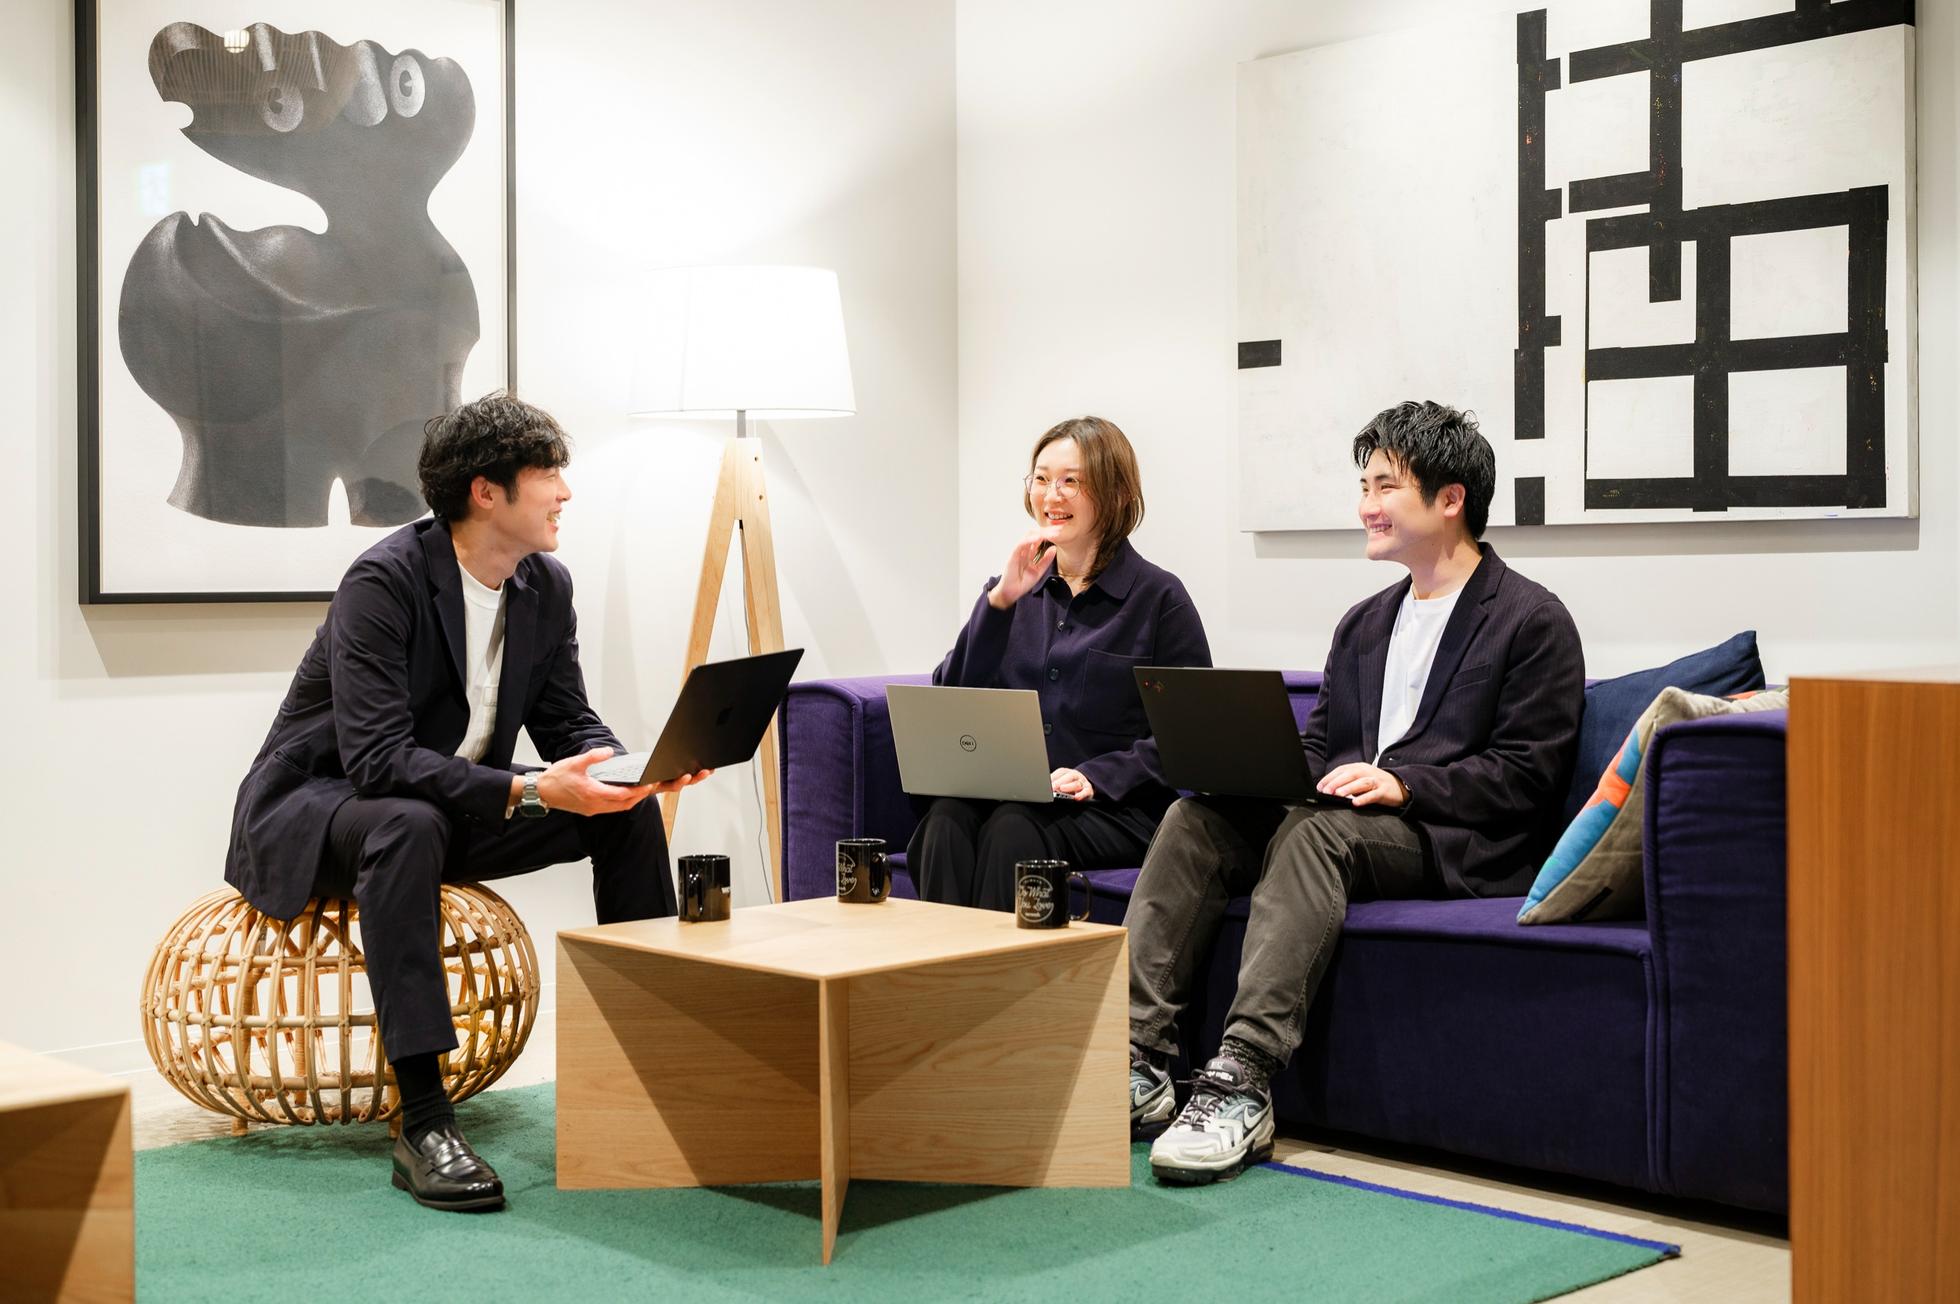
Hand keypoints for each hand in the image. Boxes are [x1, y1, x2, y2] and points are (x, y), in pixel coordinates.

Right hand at [532, 748, 710, 815]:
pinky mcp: (594, 809)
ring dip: (639, 797)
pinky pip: (616, 807)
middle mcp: (599, 805)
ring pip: (624, 806)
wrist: (540, 793)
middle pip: (629, 802)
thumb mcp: (574, 763)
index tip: (653, 783)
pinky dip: (628, 800)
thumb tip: (609, 752)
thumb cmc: (556, 779)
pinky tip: (634, 793)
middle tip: (664, 784)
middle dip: (647, 794)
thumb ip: (594, 758)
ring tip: (654, 787)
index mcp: (595, 795)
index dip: (641, 791)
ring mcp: (597, 809)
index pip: (625, 795)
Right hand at [987, 527, 1059, 608]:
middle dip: (1047, 531)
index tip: (1060, 532)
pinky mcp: (1013, 555)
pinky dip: (1030, 540)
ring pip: (1028, 536)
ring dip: (1041, 533)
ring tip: (1051, 533)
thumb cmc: (1023, 582)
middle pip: (1035, 534)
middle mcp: (1024, 550)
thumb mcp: (1039, 571)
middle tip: (1059, 529)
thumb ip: (1046, 560)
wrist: (1012, 593)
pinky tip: (1039, 538)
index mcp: (1030, 553)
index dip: (1049, 534)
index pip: (1039, 539)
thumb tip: (1054, 548)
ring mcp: (1018, 551)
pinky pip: (1021, 544)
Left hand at [1050, 767, 1093, 801]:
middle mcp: (1076, 776)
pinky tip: (1076, 797)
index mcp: (1067, 772)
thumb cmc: (1070, 784)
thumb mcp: (1062, 781)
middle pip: (1069, 776)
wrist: (1086, 786)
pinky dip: (1082, 794)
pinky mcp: (1088, 790)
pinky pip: (1086, 792)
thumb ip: (1054, 783)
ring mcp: (1083, 783)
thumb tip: (1044, 787)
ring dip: (1069, 787)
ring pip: (1076, 784)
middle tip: (1051, 787)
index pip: (1060, 772)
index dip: (1053, 777)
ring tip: (1062, 789)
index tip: (1046, 784)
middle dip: (1059, 782)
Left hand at [1316, 762, 1406, 807]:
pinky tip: (1355, 803)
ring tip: (1337, 794)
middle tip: (1325, 791)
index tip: (1319, 786)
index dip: (1330, 777)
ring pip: (1361, 783)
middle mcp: (1367, 772)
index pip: (1342, 770)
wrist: (1401, 786)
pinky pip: (1373, 794)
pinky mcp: (1385, 791)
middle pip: (1350, 775)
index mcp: (1359, 767)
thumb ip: (1347, 782)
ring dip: (1348, 788)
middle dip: (1336, 782)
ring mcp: (1377, 781)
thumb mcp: (1361, 779)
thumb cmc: (1376, 784)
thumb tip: (1329, 789)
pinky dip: (1364, 798)